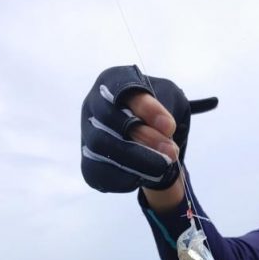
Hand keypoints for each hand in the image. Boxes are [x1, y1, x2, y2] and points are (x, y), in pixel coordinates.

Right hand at [81, 65, 216, 192]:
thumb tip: (163, 129)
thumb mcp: (169, 97)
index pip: (123, 89)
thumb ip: (167, 105)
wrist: (148, 140)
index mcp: (111, 82)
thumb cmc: (155, 112)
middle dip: (144, 138)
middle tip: (171, 152)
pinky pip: (100, 173)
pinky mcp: (89, 163)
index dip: (146, 108)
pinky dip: (125, 177)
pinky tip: (146, 176)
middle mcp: (93, 106)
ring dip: (137, 160)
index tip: (169, 127)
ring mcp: (87, 135)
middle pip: (110, 121)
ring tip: (163, 166)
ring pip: (103, 149)